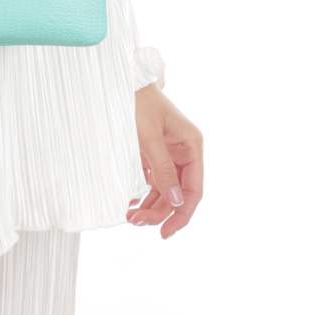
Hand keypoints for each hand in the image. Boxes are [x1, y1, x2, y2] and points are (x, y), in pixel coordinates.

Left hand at [126, 83, 203, 238]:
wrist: (121, 82)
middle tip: (137, 222)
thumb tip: (175, 200)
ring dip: (151, 206)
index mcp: (192, 145)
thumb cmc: (137, 103)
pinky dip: (143, 194)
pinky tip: (131, 204)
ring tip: (131, 217)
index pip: (194, 189)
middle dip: (160, 211)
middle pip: (178, 193)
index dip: (182, 213)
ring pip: (165, 190)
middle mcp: (183, 152)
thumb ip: (163, 169)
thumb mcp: (149, 137)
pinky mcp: (153, 154)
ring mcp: (168, 154)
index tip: (166, 231)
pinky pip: (153, 181)